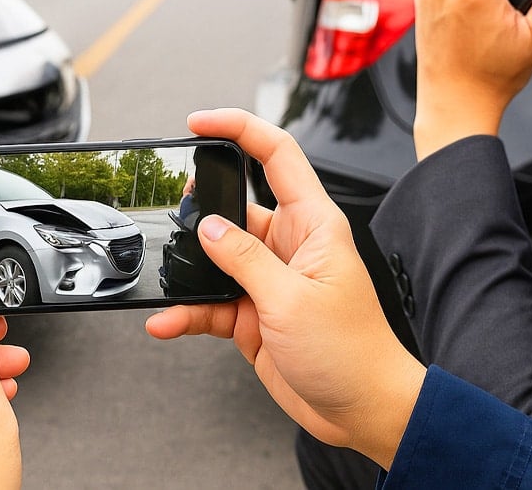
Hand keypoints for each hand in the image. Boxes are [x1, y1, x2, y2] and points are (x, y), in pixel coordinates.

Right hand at [146, 109, 425, 469]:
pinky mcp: (254, 313)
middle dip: (201, 206)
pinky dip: (187, 311)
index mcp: (313, 224)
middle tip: (175, 213)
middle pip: (236, 205)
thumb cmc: (353, 354)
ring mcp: (270, 279)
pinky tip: (168, 320)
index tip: (199, 122)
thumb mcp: (291, 300)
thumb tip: (209, 228)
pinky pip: (210, 301)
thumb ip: (244, 260)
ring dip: (190, 269)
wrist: (363, 410)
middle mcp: (290, 245)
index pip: (277, 155)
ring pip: (216, 257)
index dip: (239, 128)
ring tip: (168, 276)